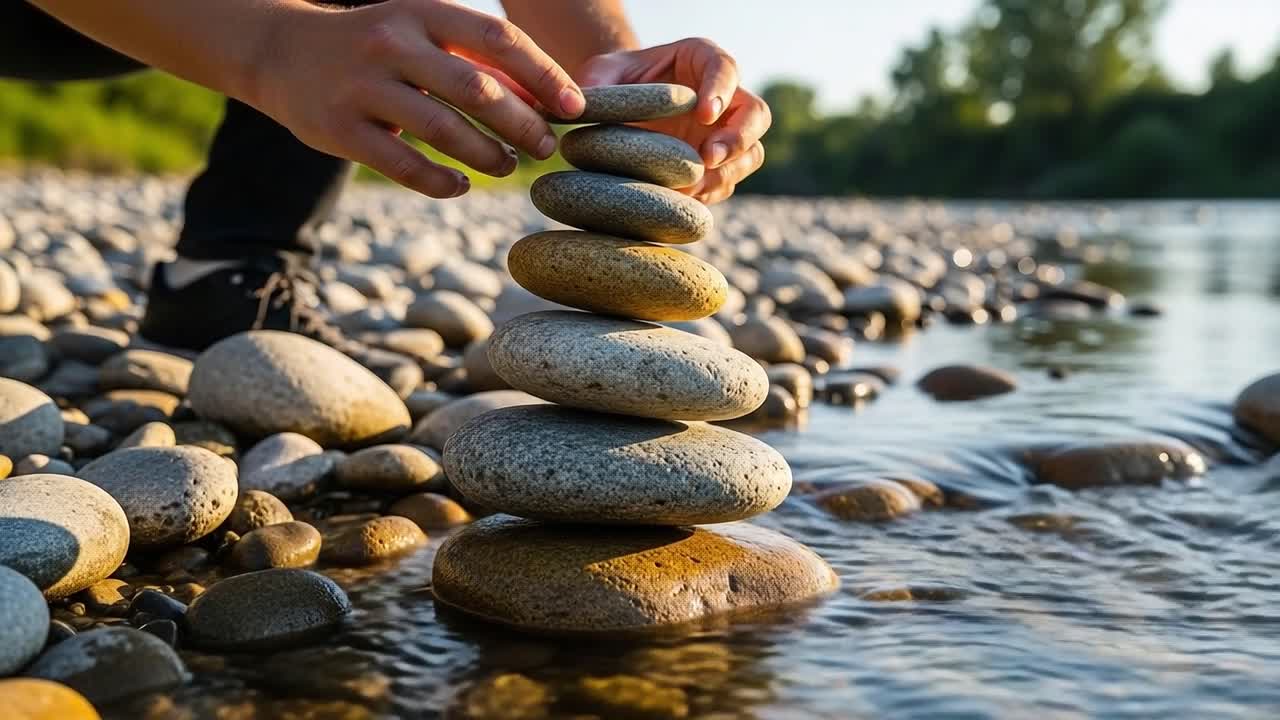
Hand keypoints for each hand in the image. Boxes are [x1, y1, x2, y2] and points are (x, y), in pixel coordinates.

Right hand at [250, 0, 584, 197]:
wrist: (281, 52)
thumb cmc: (374, 48)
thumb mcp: (420, 34)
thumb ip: (475, 60)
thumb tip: (546, 101)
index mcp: (420, 13)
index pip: (497, 39)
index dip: (543, 74)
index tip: (574, 107)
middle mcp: (391, 44)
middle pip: (475, 88)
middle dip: (521, 123)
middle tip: (545, 146)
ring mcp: (362, 87)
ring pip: (442, 129)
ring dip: (486, 154)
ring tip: (506, 165)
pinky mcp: (340, 129)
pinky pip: (403, 165)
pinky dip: (440, 181)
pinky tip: (459, 185)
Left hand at [577, 38, 770, 203]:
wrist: (617, 112)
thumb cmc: (611, 84)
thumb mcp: (601, 76)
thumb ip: (599, 87)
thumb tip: (581, 111)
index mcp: (701, 61)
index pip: (725, 68)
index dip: (721, 90)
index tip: (705, 112)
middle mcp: (724, 98)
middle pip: (755, 114)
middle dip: (738, 138)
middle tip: (708, 157)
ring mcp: (724, 135)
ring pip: (751, 154)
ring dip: (728, 172)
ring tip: (692, 186)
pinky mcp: (716, 167)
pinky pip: (726, 183)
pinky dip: (708, 193)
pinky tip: (682, 198)